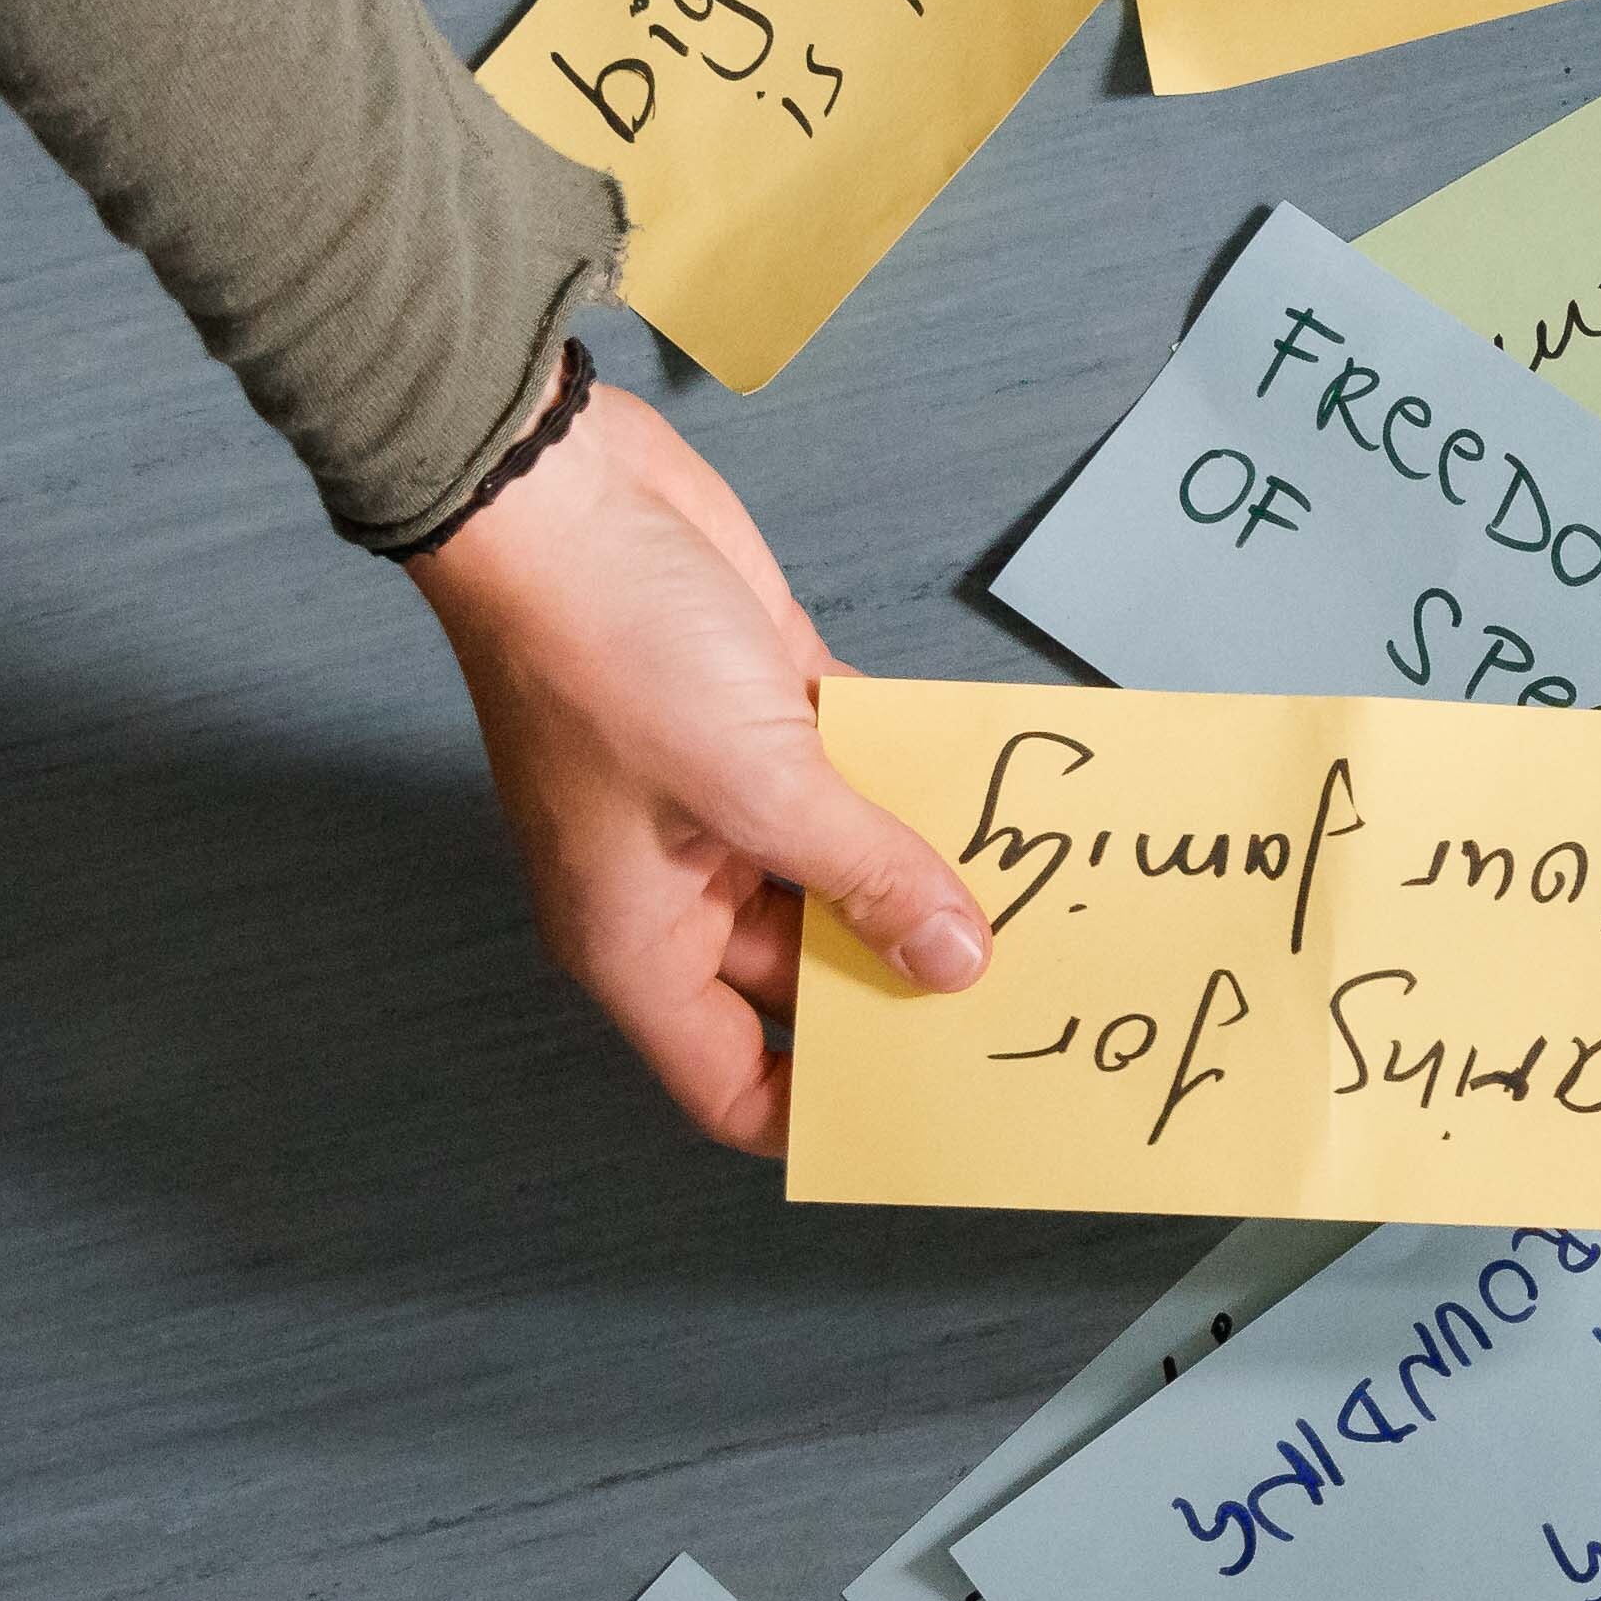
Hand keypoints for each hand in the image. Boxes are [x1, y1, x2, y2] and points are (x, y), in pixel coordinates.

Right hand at [400, 378, 983, 1152]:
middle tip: (1028, 1007)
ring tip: (1046, 915)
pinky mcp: (767, 718)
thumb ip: (865, 875)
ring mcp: (725, 803)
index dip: (819, 1110)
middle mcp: (679, 889)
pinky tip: (1011, 807)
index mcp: (637, 940)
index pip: (729, 1081)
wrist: (553, 490)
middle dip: (903, 989)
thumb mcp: (757, 784)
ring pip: (843, 876)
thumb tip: (957, 962)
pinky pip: (859, 780)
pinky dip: (920, 791)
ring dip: (926, 884)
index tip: (928, 1108)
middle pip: (806, 982)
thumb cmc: (607, 649)